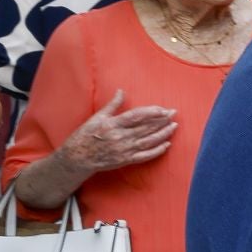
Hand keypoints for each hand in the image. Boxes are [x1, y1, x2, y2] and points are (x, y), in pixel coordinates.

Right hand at [58, 90, 177, 174]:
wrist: (77, 157)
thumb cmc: (85, 135)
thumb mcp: (97, 117)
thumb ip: (112, 105)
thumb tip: (121, 91)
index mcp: (112, 124)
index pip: (135, 117)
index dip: (150, 113)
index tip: (162, 109)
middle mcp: (119, 137)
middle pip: (145, 128)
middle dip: (161, 120)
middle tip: (174, 113)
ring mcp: (123, 150)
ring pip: (148, 141)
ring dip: (163, 134)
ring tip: (174, 126)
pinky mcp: (125, 160)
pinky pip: (145, 156)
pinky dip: (157, 151)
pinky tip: (167, 144)